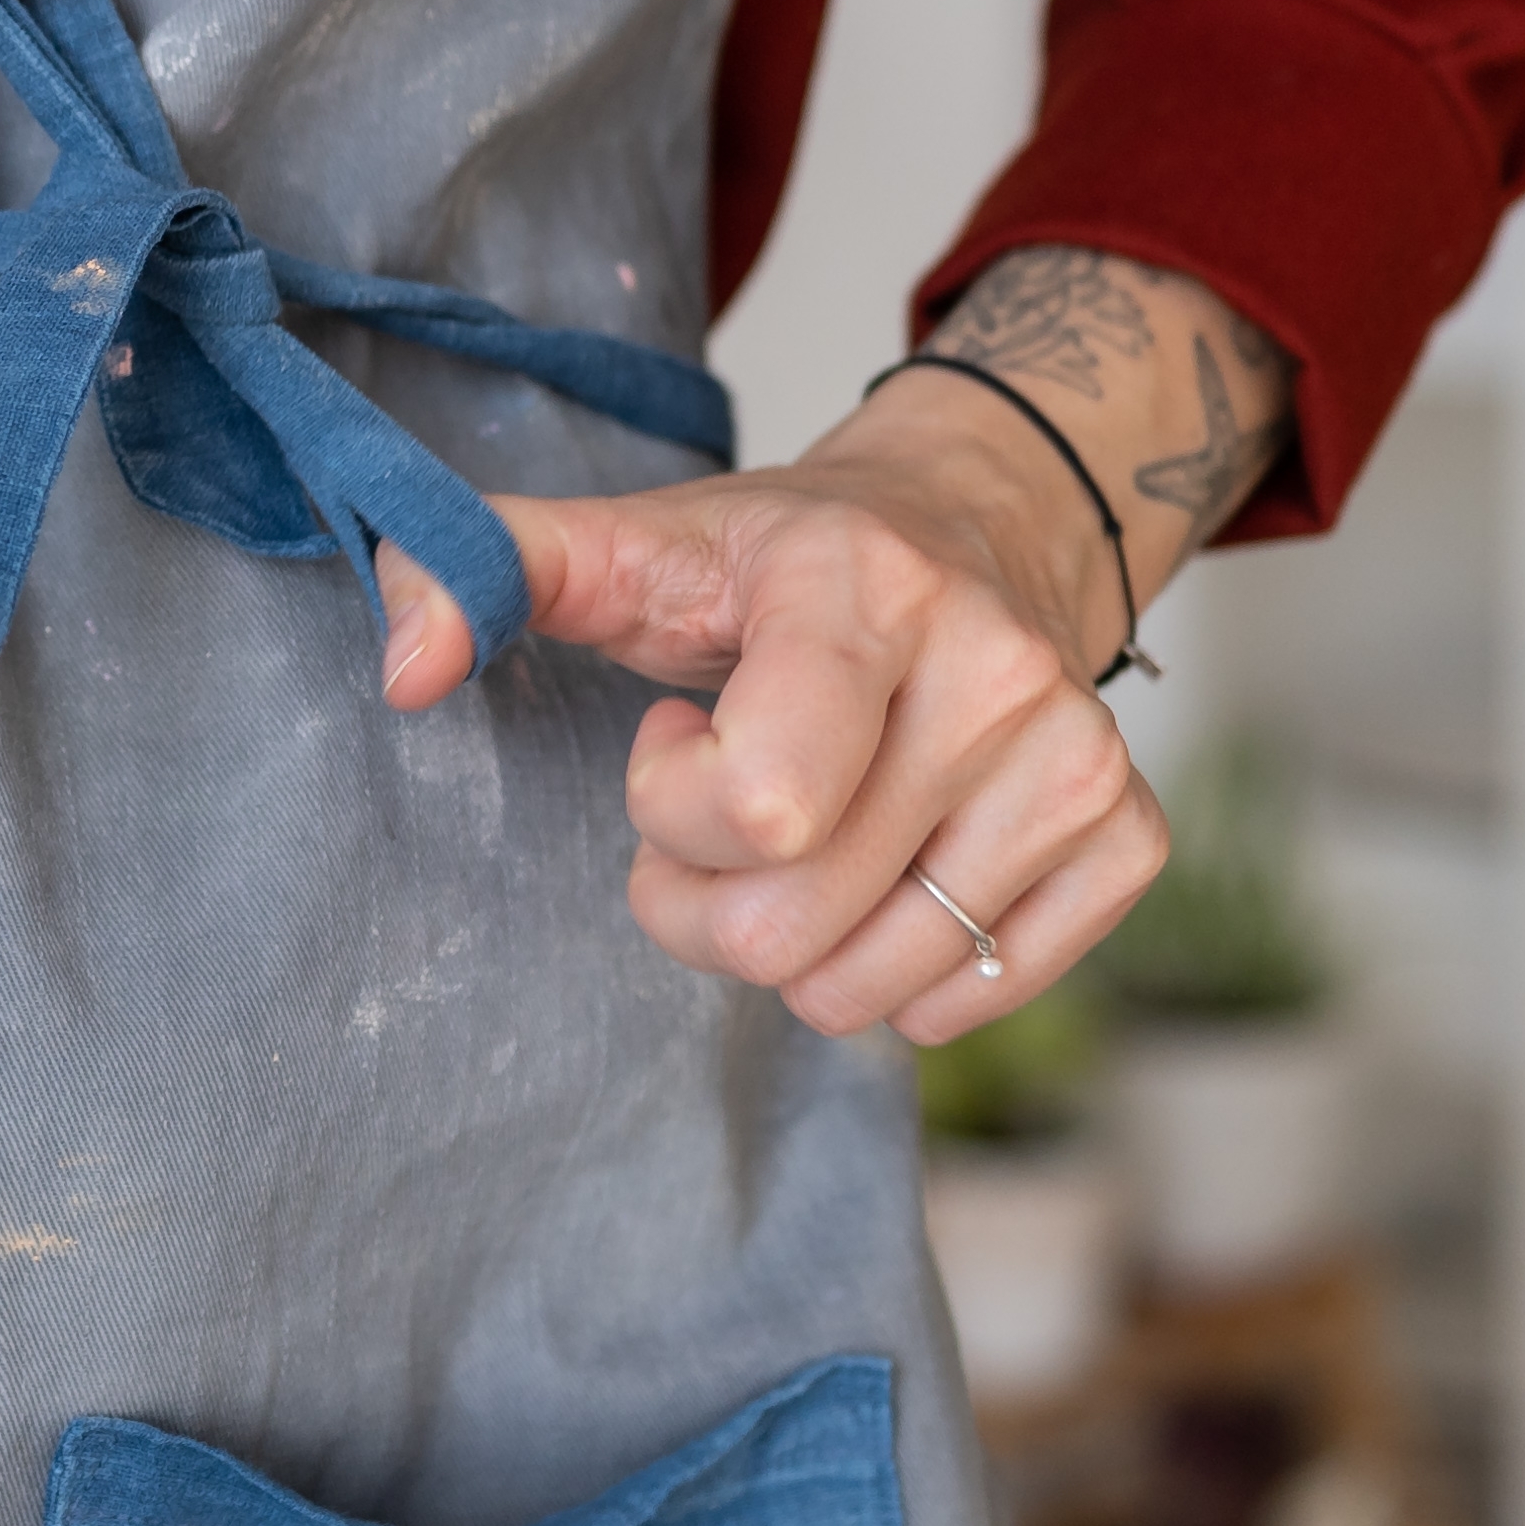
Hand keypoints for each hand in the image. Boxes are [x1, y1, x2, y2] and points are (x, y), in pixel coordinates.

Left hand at [369, 361, 1196, 1043]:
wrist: (975, 525)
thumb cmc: (778, 563)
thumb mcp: (630, 544)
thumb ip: (486, 570)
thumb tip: (397, 664)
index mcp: (863, 593)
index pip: (757, 808)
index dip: (673, 812)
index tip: (676, 740)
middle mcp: (998, 673)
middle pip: (791, 929)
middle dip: (708, 907)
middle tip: (719, 824)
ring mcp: (1078, 761)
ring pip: (874, 988)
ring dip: (799, 949)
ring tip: (806, 836)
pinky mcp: (1128, 835)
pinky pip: (976, 999)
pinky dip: (907, 974)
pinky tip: (893, 866)